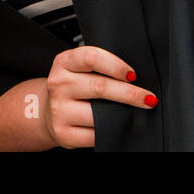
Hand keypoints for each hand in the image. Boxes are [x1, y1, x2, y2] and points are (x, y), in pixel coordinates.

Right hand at [42, 46, 157, 148]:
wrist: (45, 111)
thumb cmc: (71, 87)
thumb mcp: (78, 69)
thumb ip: (99, 67)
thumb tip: (133, 78)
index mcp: (63, 63)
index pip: (91, 58)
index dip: (116, 65)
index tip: (133, 75)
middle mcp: (59, 85)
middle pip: (100, 87)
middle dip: (130, 94)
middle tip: (148, 98)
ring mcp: (59, 110)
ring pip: (99, 115)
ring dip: (123, 116)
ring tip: (134, 114)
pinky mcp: (63, 133)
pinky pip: (95, 135)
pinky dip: (110, 132)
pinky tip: (115, 127)